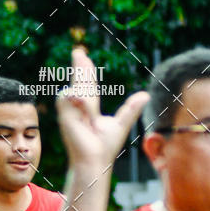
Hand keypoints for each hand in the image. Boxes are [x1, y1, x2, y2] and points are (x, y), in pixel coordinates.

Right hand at [57, 48, 148, 167]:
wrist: (95, 159)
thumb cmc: (105, 147)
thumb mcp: (121, 124)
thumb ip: (131, 109)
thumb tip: (145, 95)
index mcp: (89, 108)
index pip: (88, 85)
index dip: (86, 70)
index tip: (84, 57)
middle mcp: (78, 107)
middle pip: (81, 80)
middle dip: (79, 66)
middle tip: (78, 51)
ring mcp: (70, 110)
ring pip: (78, 87)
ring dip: (84, 89)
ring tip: (91, 110)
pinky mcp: (64, 114)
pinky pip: (71, 95)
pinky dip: (80, 99)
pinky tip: (86, 111)